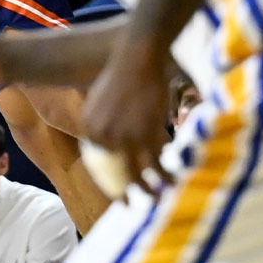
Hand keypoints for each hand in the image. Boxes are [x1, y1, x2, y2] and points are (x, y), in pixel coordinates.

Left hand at [79, 39, 172, 193]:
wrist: (138, 56)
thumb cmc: (121, 74)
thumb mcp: (99, 100)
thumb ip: (100, 123)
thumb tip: (104, 141)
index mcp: (90, 128)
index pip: (98, 163)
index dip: (109, 179)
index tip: (118, 190)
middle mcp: (104, 136)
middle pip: (117, 172)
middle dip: (126, 192)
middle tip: (132, 205)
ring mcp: (126, 135)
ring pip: (140, 172)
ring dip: (151, 188)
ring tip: (158, 196)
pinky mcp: (148, 131)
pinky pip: (158, 160)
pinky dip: (166, 171)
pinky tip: (173, 178)